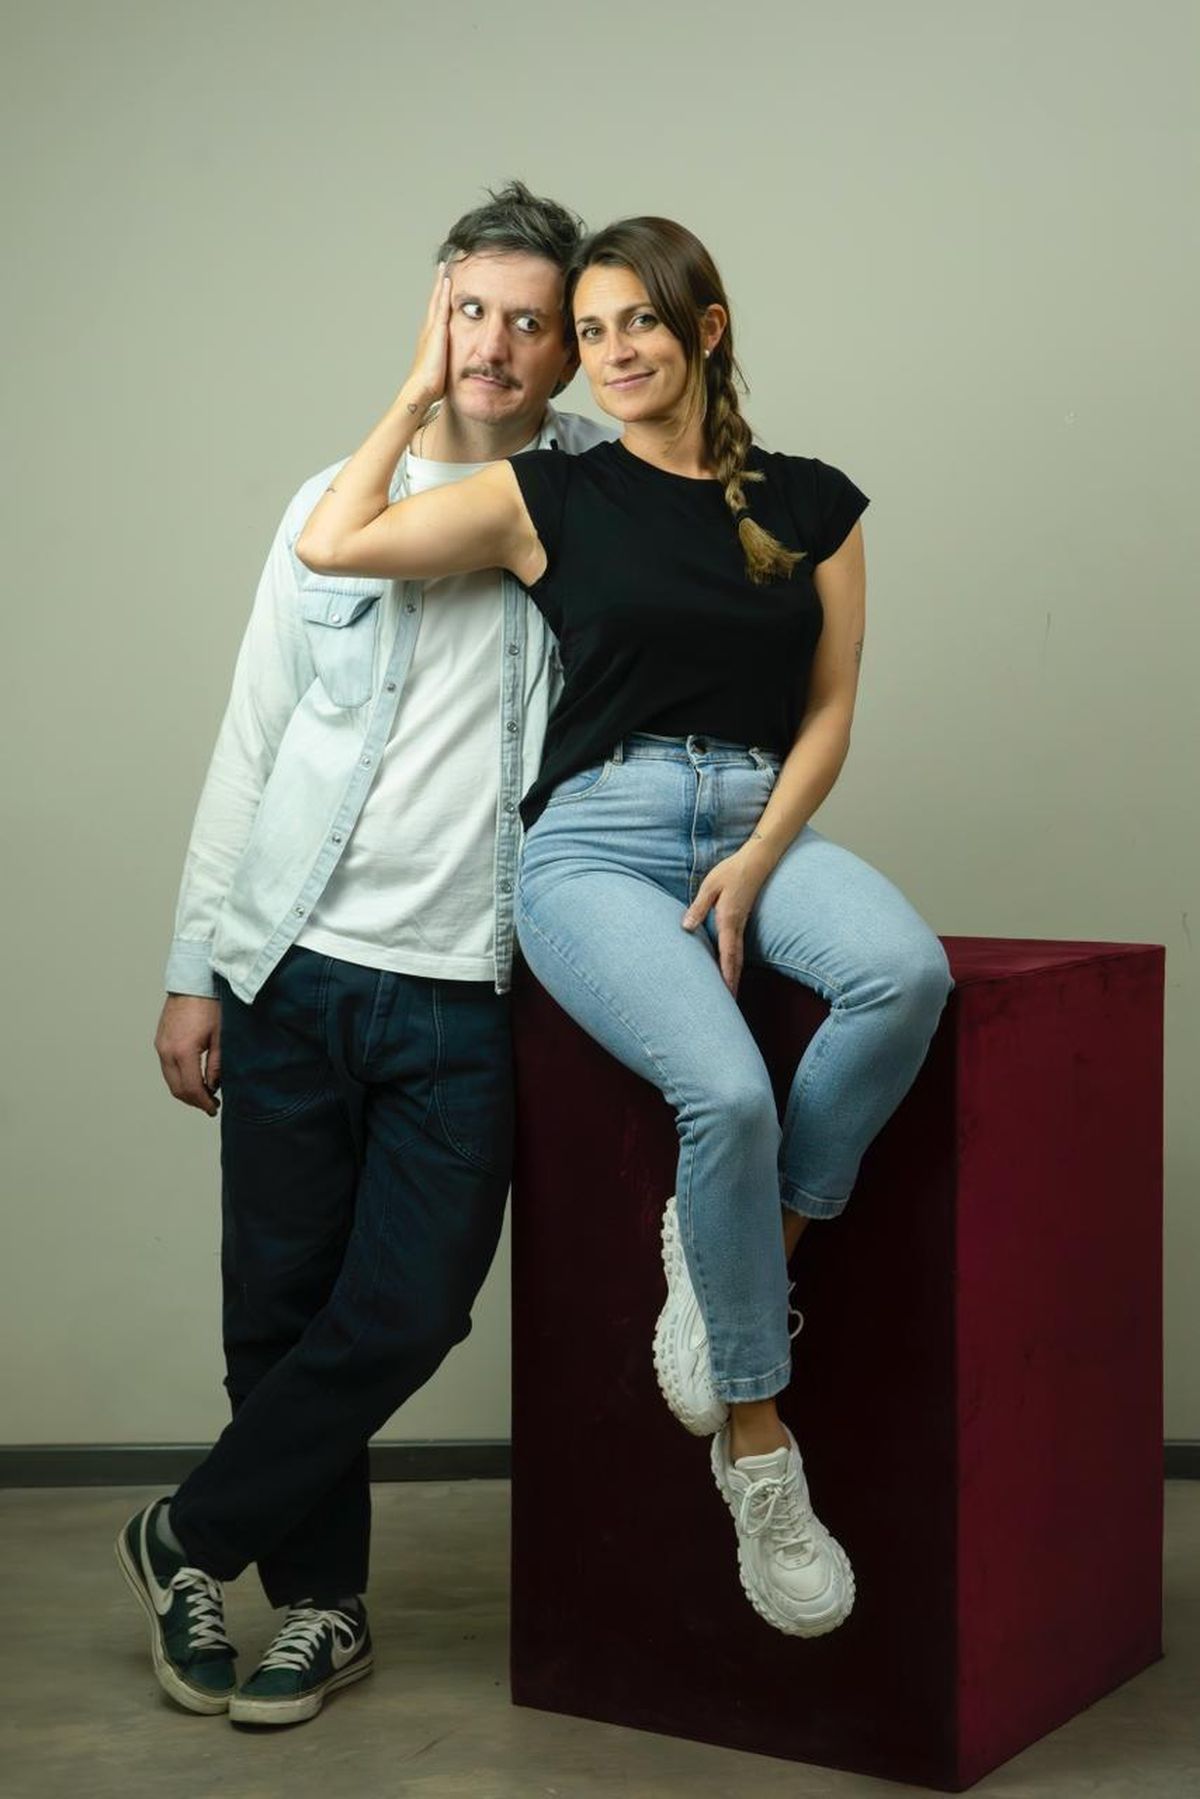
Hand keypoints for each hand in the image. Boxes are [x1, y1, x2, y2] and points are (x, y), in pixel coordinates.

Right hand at [155, 995, 221, 1115]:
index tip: (214, 1108)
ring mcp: (161, 1045)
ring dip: (185, 1090)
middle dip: (194, 1101)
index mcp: (183, 1051)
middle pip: (177, 1089)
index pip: (191, 1088)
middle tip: (211, 1105)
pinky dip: (179, 1077)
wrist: (193, 981)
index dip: (203, 1102)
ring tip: (204, 1093)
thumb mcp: (221, 1036)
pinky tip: (194, 1076)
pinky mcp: (160, 1040)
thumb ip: (217, 1065)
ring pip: (170, 1080)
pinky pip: (167, 1067)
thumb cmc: (211, 1004)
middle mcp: (167, 1051)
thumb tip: (213, 1086)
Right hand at [402, 262, 452, 414]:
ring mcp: (431, 329)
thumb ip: (445, 364)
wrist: (421, 389)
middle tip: (442, 269)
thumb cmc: (430, 387)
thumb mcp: (440, 371)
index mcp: (430, 340)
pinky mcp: (437, 331)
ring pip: (436, 300)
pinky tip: (448, 280)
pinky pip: (441, 306)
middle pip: (434, 303)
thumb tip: (450, 369)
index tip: (444, 287)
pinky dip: (443, 292)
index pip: (436, 315)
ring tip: (444, 268)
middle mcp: (428, 331)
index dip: (439, 301)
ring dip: (440, 284)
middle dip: (438, 287)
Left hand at [680, 845, 774, 996]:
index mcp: (728, 918)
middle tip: (730, 1005)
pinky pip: (738, 948)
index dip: (726, 974)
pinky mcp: (742, 921)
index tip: (727, 992)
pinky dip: (736, 963)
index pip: (727, 952)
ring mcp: (742, 925)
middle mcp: (737, 926)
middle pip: (736, 961)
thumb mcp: (710, 886)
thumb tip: (686, 927)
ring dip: (735, 976)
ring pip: (739, 956)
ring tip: (732, 995)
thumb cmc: (731, 871)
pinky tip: (732, 972)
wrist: (756, 861)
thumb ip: (699, 907)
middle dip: (733, 983)